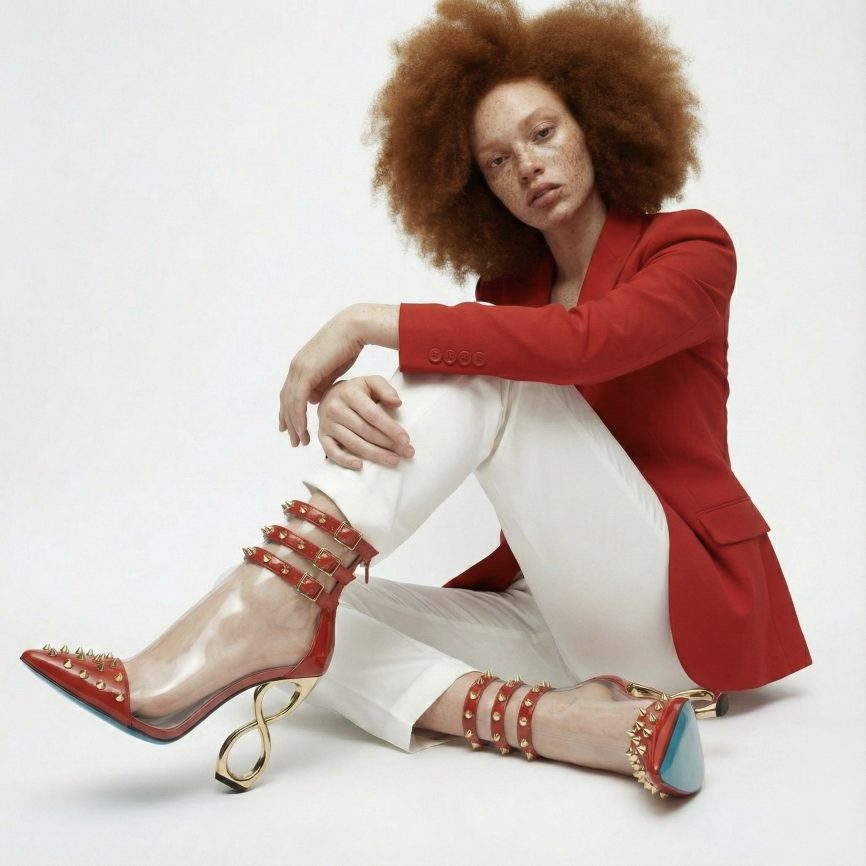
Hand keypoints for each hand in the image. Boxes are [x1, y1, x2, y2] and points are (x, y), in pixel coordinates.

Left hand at [279, 309, 363, 446]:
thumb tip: (315, 399)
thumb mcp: (332, 370)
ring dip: (293, 424)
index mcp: (301, 366)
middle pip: (286, 400)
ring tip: (300, 441)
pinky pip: (298, 399)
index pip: (289, 394)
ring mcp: (299, 368)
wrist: (353, 329)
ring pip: (290, 402)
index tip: (290, 429)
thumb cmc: (348, 347)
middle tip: (294, 441)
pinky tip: (302, 429)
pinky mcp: (306, 371)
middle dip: (288, 422)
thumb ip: (322, 384)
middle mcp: (296, 367)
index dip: (288, 413)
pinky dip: (298, 416)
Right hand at [317, 376, 413, 469]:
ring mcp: (327, 423)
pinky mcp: (322, 436)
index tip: (406, 440)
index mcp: (349, 393)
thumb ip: (385, 389)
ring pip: (353, 443)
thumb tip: (397, 403)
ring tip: (393, 460)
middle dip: (388, 444)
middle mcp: (335, 408)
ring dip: (375, 454)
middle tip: (406, 453)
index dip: (391, 429)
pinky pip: (331, 451)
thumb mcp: (371, 382)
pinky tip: (360, 465)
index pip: (373, 415)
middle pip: (365, 431)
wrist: (330, 394)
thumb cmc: (356, 391)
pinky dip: (344, 460)